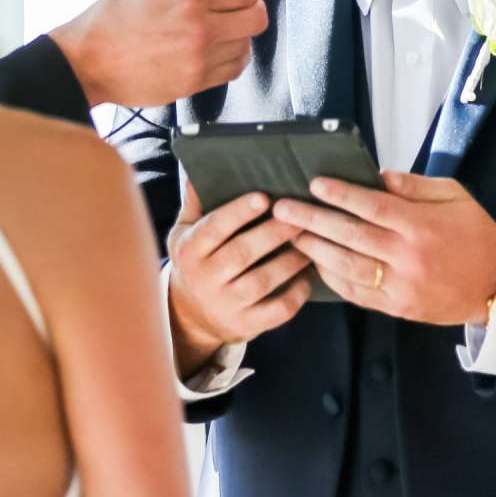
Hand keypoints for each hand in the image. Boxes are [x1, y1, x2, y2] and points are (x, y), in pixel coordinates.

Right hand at [51, 0, 266, 108]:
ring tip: (223, 28)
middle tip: (241, 5)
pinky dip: (233, 57)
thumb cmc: (112, 19)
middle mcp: (199, 29)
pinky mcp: (195, 83)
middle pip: (256, 19)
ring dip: (241, 34)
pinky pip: (233, 69)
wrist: (88, 61)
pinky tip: (217, 49)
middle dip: (253, 7)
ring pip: (247, 45)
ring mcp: (199, 60)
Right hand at [168, 184, 312, 376]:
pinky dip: (297, 292)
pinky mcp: (246, 326)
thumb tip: (196, 171)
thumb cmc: (195, 262)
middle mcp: (205, 278)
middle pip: (242, 253)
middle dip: (274, 233)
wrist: (191, 317)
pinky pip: (278, 309)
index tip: (264, 197)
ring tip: (311, 240)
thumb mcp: (184, 232)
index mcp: (190, 249)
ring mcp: (226, 305)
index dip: (239, 212)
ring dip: (291, 260)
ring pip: (263, 281)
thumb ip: (194, 203)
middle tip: (299, 215)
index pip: (214, 229)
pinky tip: (309, 274)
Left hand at [273, 170, 495, 326]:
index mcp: (421, 226)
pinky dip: (334, 279)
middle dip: (312, 221)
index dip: (340, 194)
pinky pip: (358, 293)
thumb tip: (378, 176)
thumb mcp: (452, 196)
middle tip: (283, 210)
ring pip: (348, 267)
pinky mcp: (398, 307)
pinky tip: (317, 264)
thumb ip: (414, 185)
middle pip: (351, 236)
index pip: (371, 206)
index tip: (314, 184)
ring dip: (316, 251)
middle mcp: (408, 257)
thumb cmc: (473, 233)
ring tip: (291, 236)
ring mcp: (401, 286)